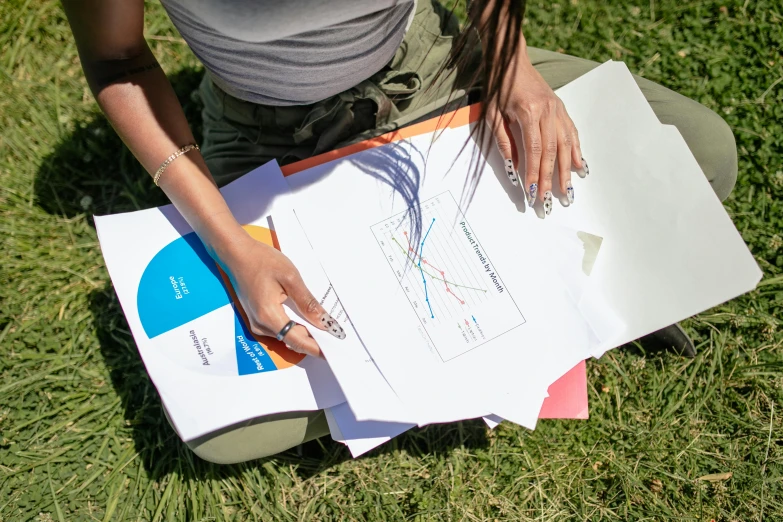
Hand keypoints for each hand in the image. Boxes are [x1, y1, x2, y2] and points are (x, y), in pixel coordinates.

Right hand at [220, 233, 345, 357]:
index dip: (317, 348)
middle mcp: (260, 325)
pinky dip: (295, 326)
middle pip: (293, 340)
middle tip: (335, 337)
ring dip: (305, 333)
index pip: (298, 341)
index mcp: (268, 316)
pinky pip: (280, 328)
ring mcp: (257, 323)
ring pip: (287, 336)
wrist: (236, 253)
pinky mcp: (257, 318)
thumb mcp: (290, 278)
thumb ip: (307, 303)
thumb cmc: (261, 261)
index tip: (334, 351)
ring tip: (324, 327)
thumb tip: (323, 322)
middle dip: (314, 341)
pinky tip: (306, 318)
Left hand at [487, 49, 587, 215]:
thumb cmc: (498, 87)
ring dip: (566, 171)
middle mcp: (548, 112)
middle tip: (548, 201)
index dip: (534, 175)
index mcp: (529, 113)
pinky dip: (576, 151)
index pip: (534, 152)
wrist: (511, 61)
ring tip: (568, 191)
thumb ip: (504, 142)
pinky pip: (572, 133)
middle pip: (551, 153)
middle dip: (550, 179)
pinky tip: (580, 167)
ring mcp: (557, 110)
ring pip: (565, 145)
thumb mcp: (493, 115)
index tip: (532, 193)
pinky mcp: (561, 108)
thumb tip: (513, 169)